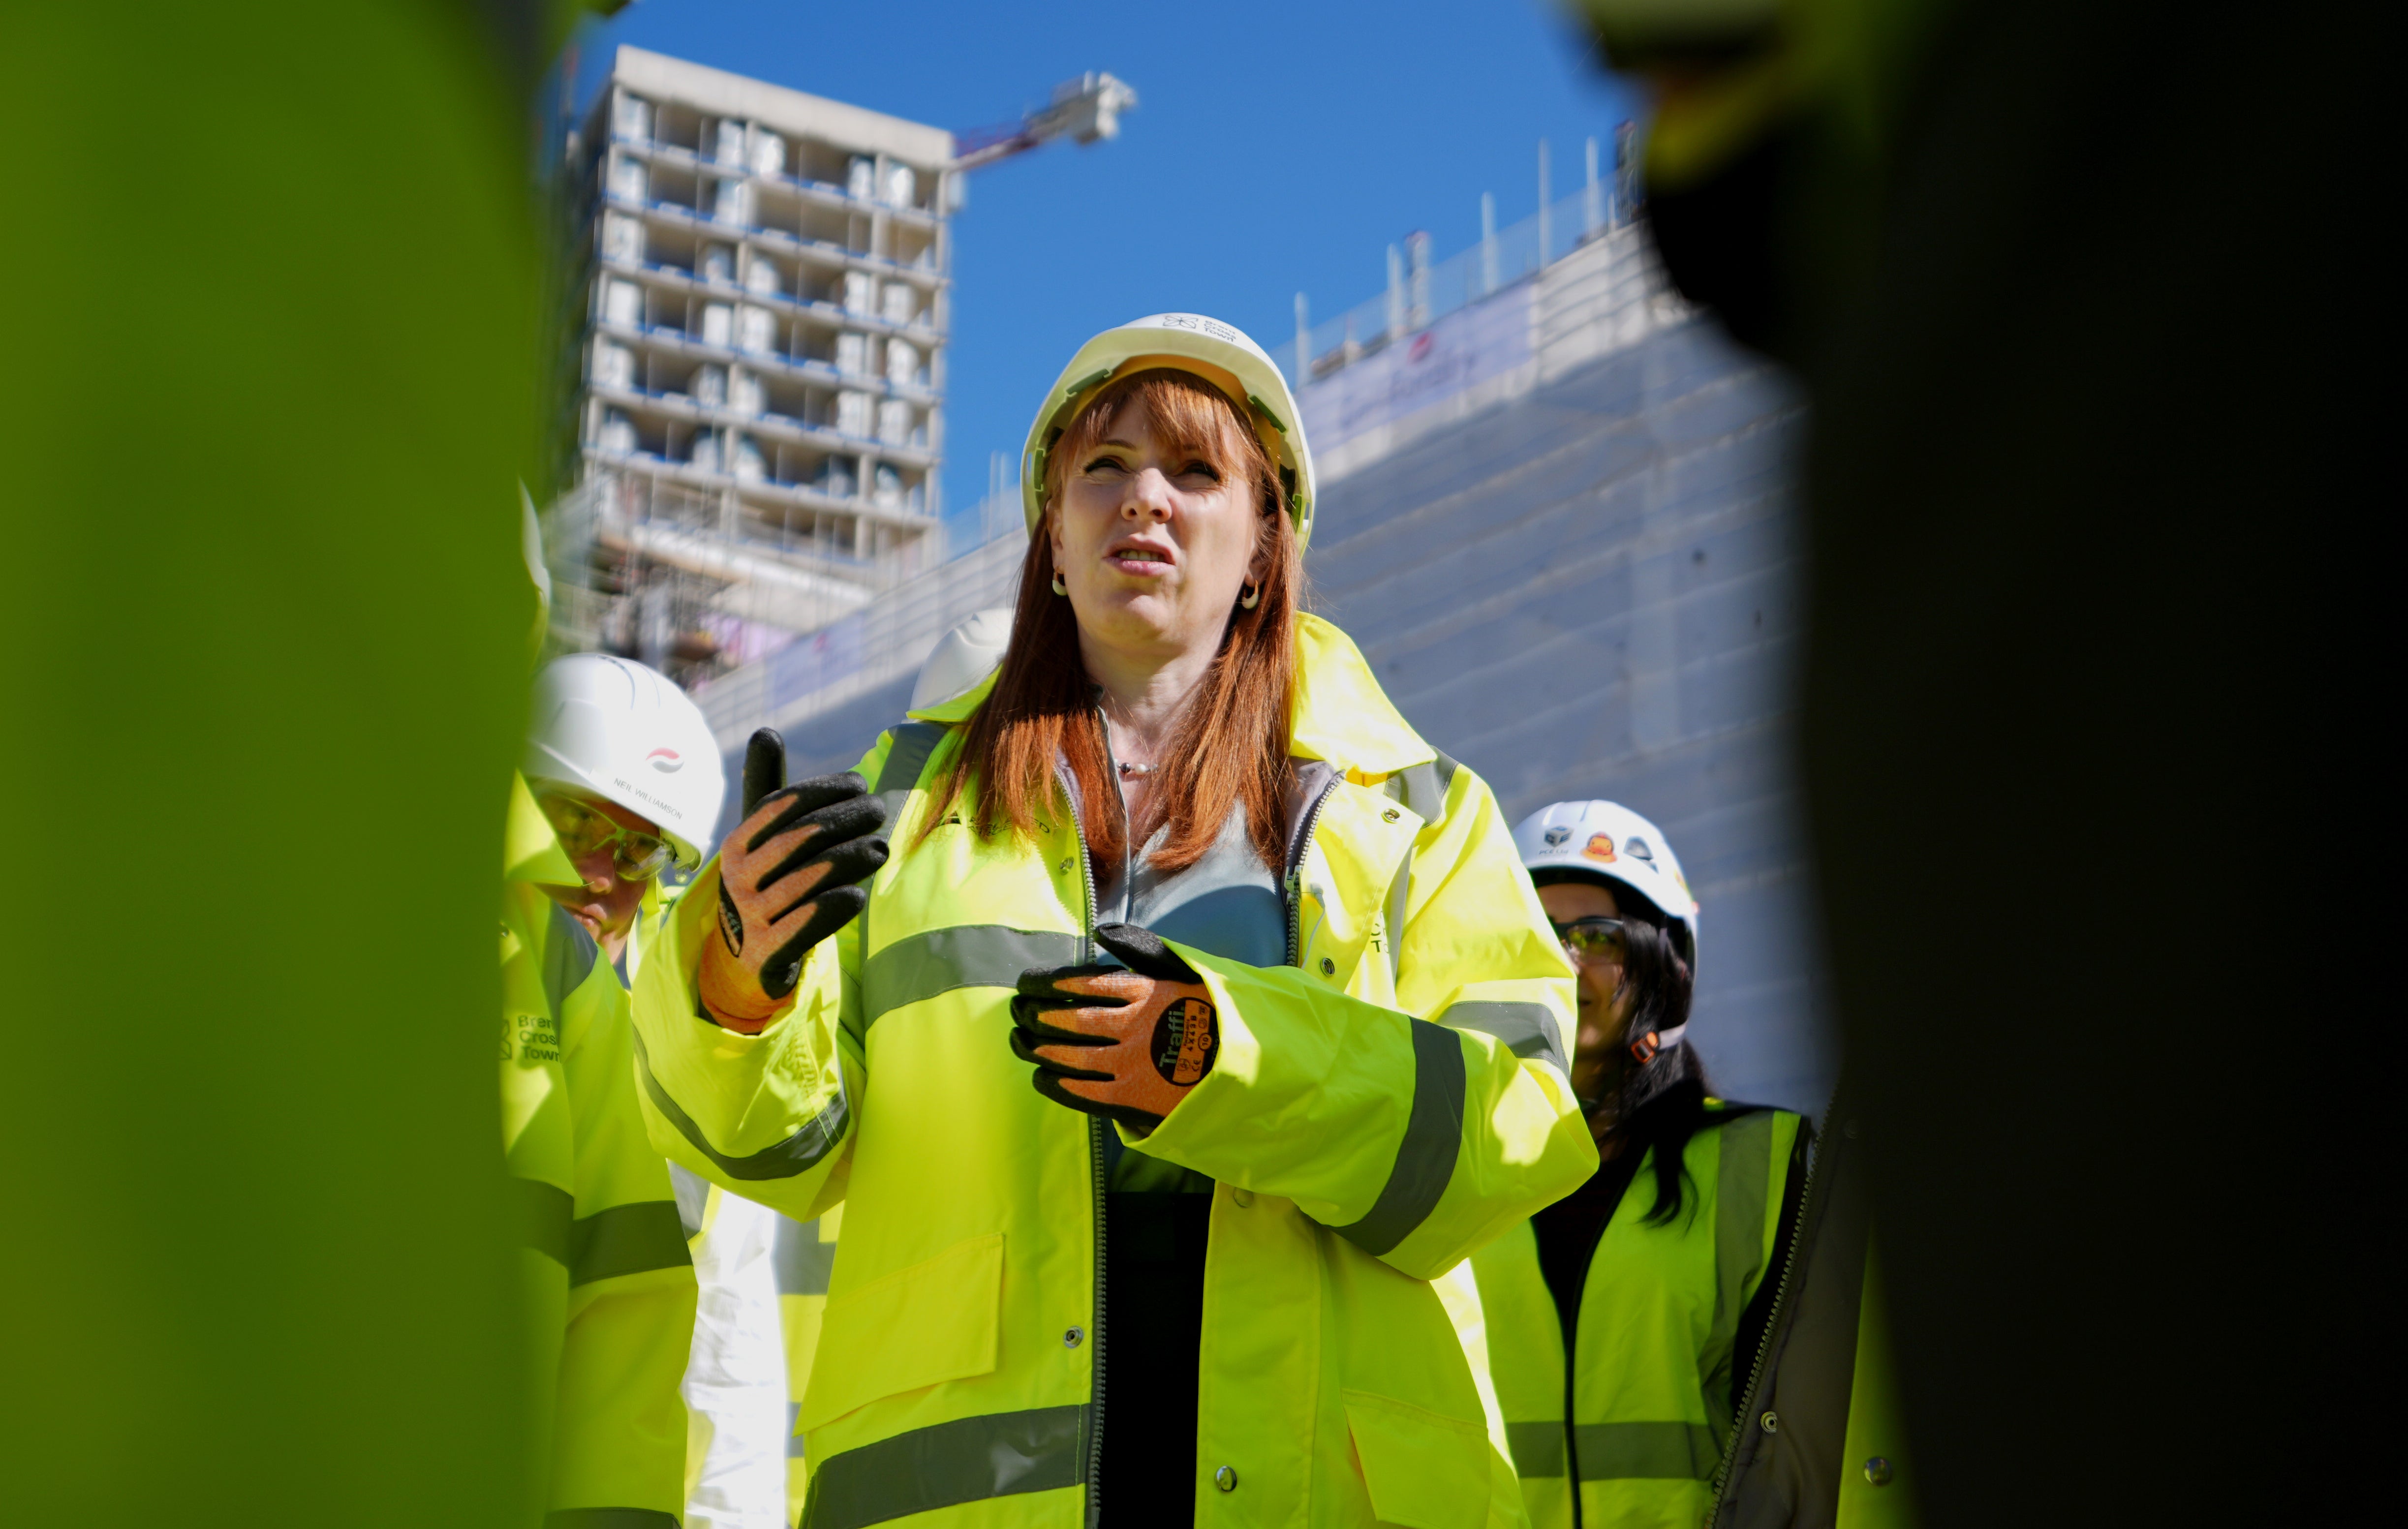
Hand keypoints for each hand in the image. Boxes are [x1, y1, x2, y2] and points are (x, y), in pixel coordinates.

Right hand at [697, 729, 887, 1029]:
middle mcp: (738, 877)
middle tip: (879, 811)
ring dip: (848, 860)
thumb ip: (767, 789)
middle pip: (799, 839)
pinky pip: (803, 926)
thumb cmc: (762, 883)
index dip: (823, 790)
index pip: (782, 805)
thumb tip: (766, 731)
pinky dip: (831, 908)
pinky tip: (858, 895)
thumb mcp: (759, 840)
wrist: (741, 960)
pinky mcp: (768, 953)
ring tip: (880, 849)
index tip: (860, 784)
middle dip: (844, 820)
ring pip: (806, 880)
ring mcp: (751, 916)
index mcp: (738, 843)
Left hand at [1009, 923, 1218, 1133]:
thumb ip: (1140, 949)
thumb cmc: (1213, 1011)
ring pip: (1069, 1055)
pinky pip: (1083, 1091)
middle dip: (1034, 1014)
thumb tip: (1100, 933)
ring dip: (1037, 1048)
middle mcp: (1132, 1025)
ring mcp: (1130, 1063)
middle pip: (1067, 1019)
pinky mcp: (1132, 1097)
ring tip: (1019, 1041)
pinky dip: (1056, 1083)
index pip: (1078, 982)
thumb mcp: (1182, 969)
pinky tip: (1041, 1076)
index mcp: (1143, 991)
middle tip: (1016, 1011)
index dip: (1045, 983)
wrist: (1247, 1062)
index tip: (1025, 983)